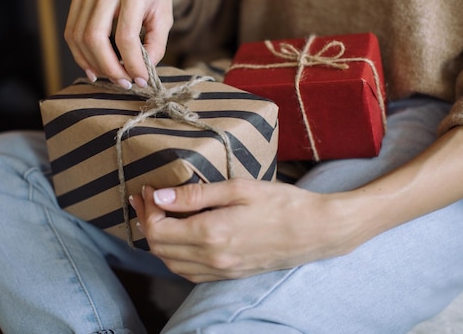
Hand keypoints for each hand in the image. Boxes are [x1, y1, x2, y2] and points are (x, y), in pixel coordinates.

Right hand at [64, 0, 180, 87]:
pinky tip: (94, 67)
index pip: (126, 37)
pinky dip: (80, 55)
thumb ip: (157, 46)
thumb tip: (142, 73)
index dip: (132, 64)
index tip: (141, 80)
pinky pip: (71, 32)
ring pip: (79, 37)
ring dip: (93, 64)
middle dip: (109, 68)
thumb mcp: (165, 17)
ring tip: (111, 77)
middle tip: (124, 82)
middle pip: (95, 38)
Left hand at [130, 179, 368, 282]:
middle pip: (159, 248)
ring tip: (159, 216)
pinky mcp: (230, 274)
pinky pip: (190, 272)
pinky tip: (179, 238)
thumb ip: (195, 194)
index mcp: (210, 233)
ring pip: (171, 263)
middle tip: (147, 199)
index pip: (158, 229)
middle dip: (147, 222)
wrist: (315, 230)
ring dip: (159, 241)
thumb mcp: (237, 188)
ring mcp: (221, 270)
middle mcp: (211, 257)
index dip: (147, 209)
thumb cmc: (280, 203)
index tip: (149, 189)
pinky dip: (176, 256)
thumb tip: (160, 197)